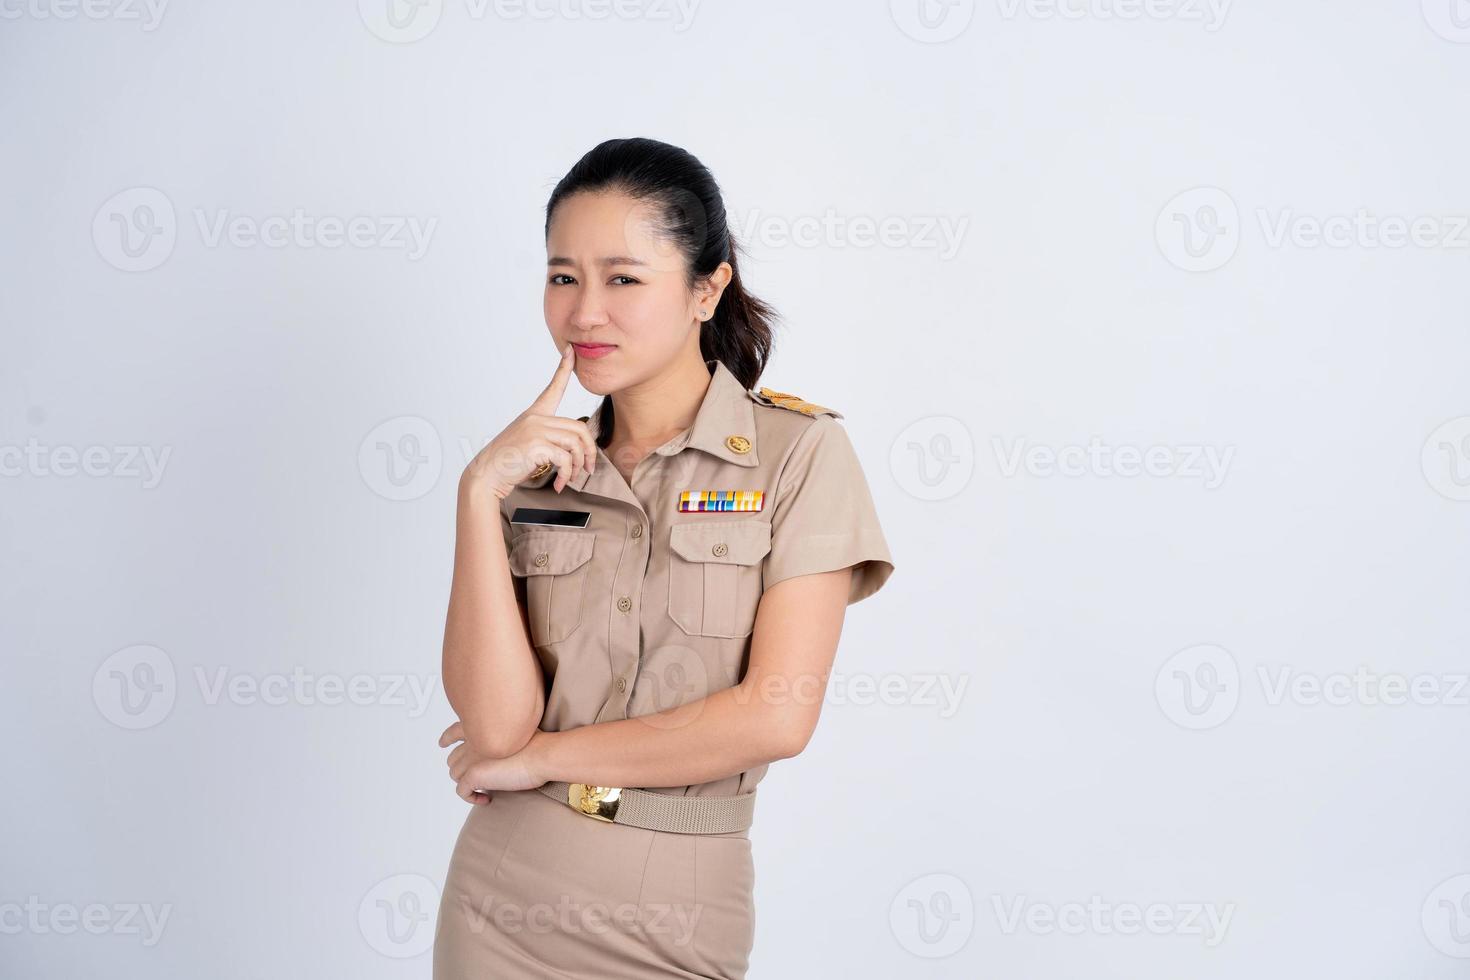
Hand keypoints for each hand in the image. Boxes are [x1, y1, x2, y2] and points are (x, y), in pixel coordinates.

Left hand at [439, 721, 545, 804]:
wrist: (541, 754)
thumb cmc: (538, 745)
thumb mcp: (517, 732)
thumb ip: (502, 736)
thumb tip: (500, 749)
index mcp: (481, 727)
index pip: (455, 730)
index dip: (447, 738)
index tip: (444, 743)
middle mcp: (472, 740)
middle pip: (454, 758)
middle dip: (462, 768)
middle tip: (478, 776)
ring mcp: (471, 757)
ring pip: (455, 774)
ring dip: (468, 783)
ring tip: (484, 788)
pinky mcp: (473, 775)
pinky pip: (462, 791)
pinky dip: (472, 798)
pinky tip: (486, 798)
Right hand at [462, 342, 597, 498]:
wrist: (487, 475)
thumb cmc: (509, 462)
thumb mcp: (530, 444)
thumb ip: (550, 439)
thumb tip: (577, 448)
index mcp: (534, 414)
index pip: (553, 387)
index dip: (563, 368)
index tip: (570, 351)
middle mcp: (536, 418)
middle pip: (579, 428)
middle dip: (589, 452)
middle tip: (588, 469)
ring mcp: (535, 430)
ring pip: (575, 444)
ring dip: (578, 465)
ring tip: (571, 478)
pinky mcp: (536, 445)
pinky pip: (565, 458)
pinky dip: (567, 474)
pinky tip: (560, 484)